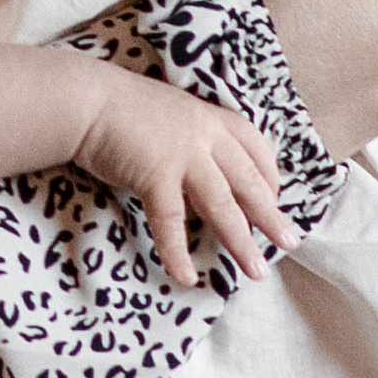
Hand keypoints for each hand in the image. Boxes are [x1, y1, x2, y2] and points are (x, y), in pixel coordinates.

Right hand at [68, 63, 295, 289]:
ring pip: (222, 205)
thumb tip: (203, 178)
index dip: (270, 177)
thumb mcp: (172, 115)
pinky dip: (178, 252)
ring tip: (255, 270)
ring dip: (240, 242)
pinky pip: (172, 221)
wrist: (88, 100)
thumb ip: (193, 139)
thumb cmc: (122, 108)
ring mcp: (183, 155)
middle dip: (271, 216)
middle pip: (249, 181)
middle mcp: (205, 136)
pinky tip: (186, 277)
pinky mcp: (156, 175)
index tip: (274, 200)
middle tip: (289, 242)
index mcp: (212, 118)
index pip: (257, 147)